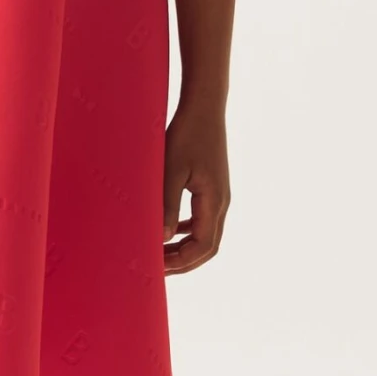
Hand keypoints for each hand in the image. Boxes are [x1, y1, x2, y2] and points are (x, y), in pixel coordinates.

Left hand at [162, 102, 229, 274]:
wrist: (204, 107)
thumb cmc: (187, 134)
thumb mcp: (172, 169)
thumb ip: (167, 204)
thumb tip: (161, 238)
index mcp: (214, 202)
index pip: (203, 247)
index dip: (180, 262)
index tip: (156, 266)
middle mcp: (221, 202)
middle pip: (206, 247)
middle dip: (182, 261)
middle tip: (155, 268)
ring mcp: (218, 195)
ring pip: (204, 235)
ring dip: (183, 248)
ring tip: (159, 255)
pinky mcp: (211, 187)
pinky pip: (201, 219)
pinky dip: (185, 231)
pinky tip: (169, 230)